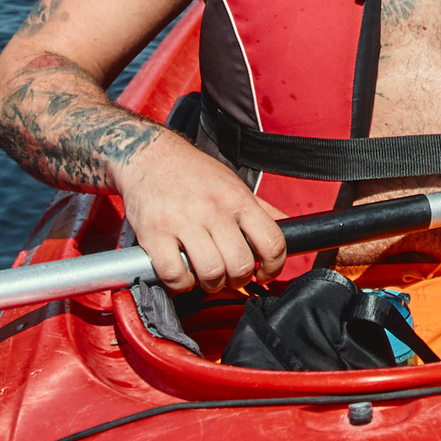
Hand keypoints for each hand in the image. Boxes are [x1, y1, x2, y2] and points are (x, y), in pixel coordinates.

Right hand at [114, 133, 289, 293]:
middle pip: (241, 264)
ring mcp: (183, 222)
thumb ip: (261, 209)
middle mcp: (213, 210)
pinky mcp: (154, 235)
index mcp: (237, 199)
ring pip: (211, 273)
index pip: (273, 242)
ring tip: (205, 274)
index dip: (274, 267)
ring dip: (210, 284)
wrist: (149, 156)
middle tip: (229, 275)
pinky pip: (175, 275)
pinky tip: (181, 274)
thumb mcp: (233, 185)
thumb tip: (291, 227)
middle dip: (238, 279)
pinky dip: (181, 284)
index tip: (265, 274)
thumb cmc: (193, 174)